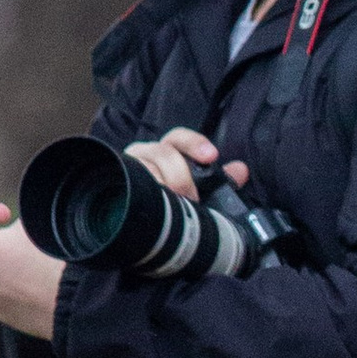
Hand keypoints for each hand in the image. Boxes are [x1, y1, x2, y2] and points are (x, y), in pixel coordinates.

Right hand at [124, 127, 248, 201]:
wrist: (132, 219)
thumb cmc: (168, 197)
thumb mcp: (195, 187)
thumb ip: (218, 179)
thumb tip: (241, 170)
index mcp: (165, 150)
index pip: (178, 138)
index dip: (195, 143)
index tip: (211, 156)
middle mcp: (145, 154)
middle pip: (163, 154)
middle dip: (181, 176)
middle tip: (191, 198)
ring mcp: (128, 167)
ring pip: (147, 170)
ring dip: (163, 189)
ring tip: (173, 207)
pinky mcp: (116, 181)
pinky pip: (129, 185)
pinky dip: (142, 194)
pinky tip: (151, 206)